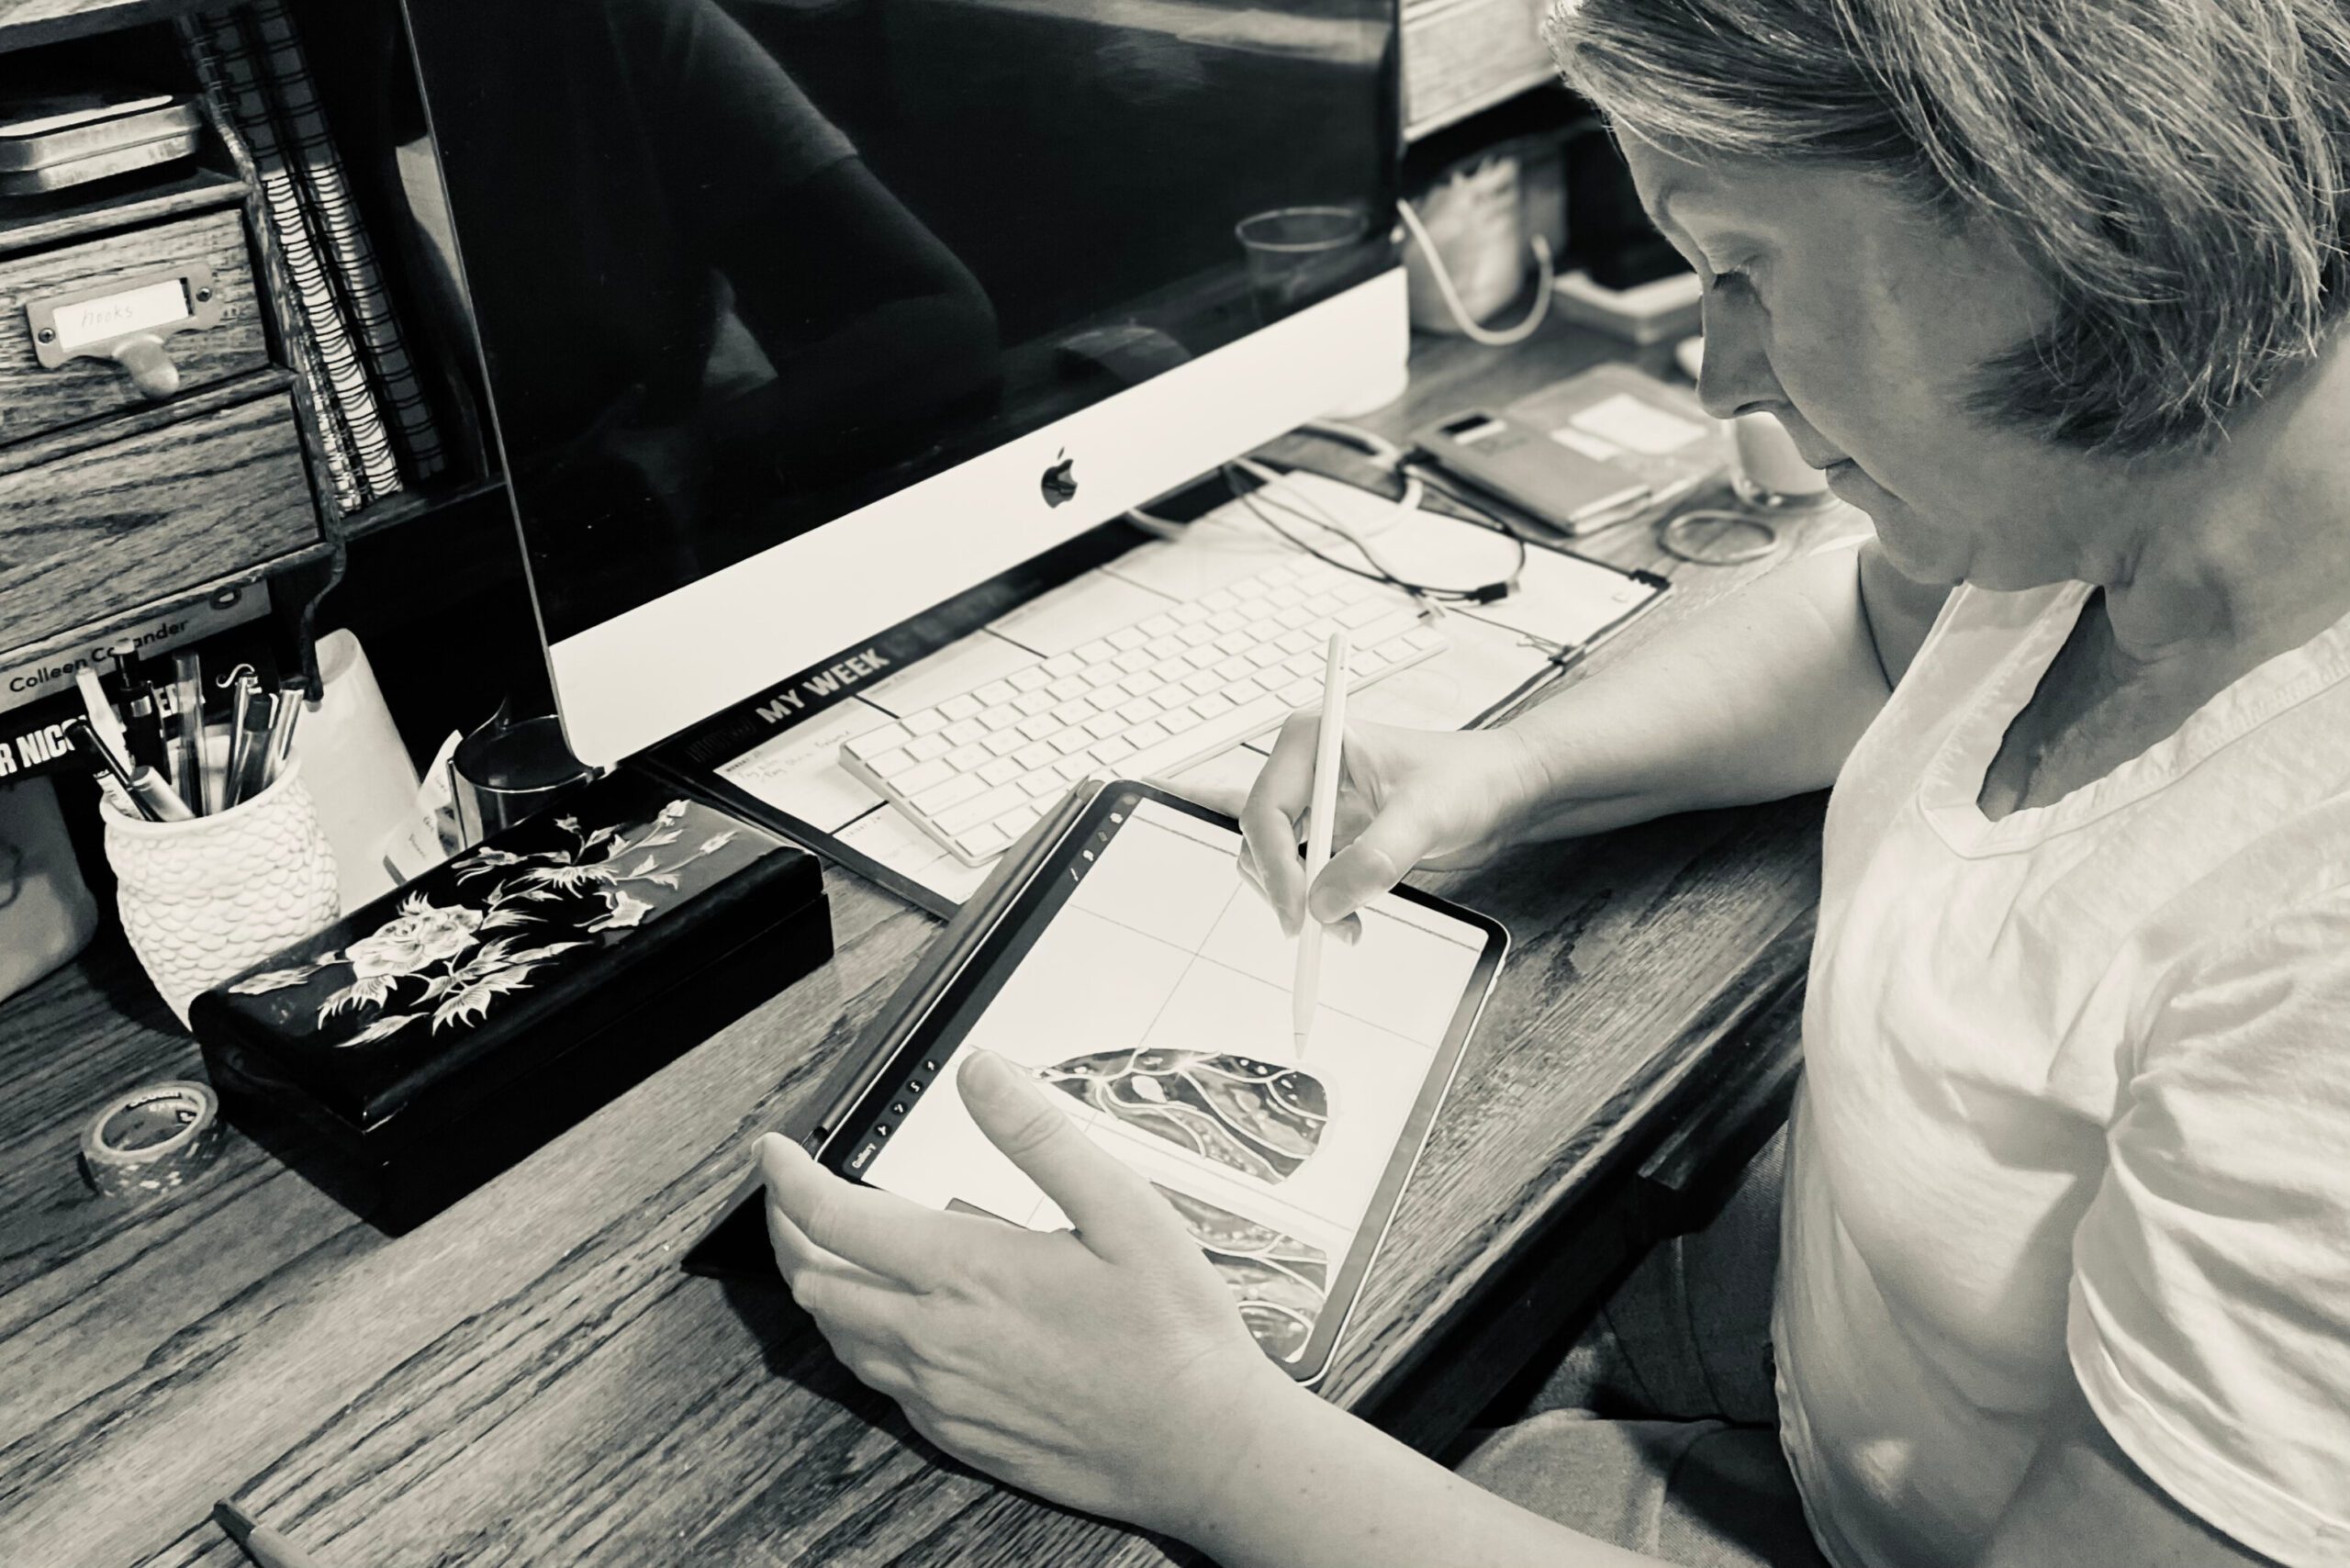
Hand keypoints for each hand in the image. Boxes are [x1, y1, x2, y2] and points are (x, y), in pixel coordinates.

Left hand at [760, 1049, 1304, 1532]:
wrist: (1201, 1447)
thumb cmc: (1174, 1332)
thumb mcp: (1123, 1208)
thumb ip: (1039, 1135)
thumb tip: (981, 1072)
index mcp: (965, 1273)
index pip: (834, 1218)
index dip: (788, 1178)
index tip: (773, 1151)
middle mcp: (935, 1339)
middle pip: (814, 1280)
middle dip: (786, 1227)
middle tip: (788, 1192)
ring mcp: (941, 1394)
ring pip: (838, 1337)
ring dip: (816, 1284)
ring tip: (823, 1247)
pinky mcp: (958, 1434)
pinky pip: (877, 1383)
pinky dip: (857, 1338)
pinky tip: (885, 1321)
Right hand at [1212, 718, 1540, 934]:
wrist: (1500, 789)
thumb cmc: (1468, 778)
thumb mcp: (1425, 815)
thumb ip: (1375, 858)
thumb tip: (1322, 904)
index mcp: (1311, 740)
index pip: (1264, 811)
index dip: (1275, 866)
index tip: (1300, 913)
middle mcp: (1303, 769)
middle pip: (1260, 841)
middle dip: (1286, 889)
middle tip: (1322, 929)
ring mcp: (1313, 804)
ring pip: (1273, 864)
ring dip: (1301, 902)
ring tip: (1349, 928)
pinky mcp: (1329, 834)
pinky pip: (1300, 876)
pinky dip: (1315, 903)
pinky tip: (1348, 918)